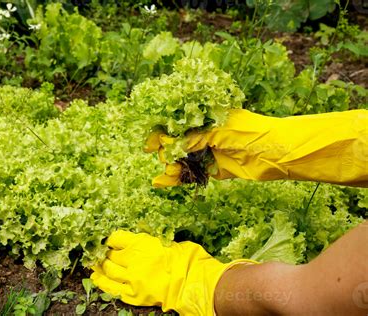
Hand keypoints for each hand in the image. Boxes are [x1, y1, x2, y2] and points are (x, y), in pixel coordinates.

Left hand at [91, 230, 255, 314]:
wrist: (193, 282)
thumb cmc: (186, 258)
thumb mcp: (165, 240)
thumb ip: (148, 241)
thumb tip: (138, 241)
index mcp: (141, 243)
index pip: (116, 238)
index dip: (111, 239)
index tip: (111, 240)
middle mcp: (132, 259)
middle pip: (110, 255)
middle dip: (105, 254)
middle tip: (103, 253)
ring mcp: (131, 279)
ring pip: (108, 271)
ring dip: (101, 268)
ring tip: (96, 265)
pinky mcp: (133, 295)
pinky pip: (112, 289)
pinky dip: (103, 283)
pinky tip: (97, 279)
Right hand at [146, 109, 367, 187]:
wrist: (279, 153)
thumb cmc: (252, 133)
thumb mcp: (221, 132)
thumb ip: (195, 138)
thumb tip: (169, 146)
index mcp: (207, 118)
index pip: (178, 125)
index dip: (162, 134)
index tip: (149, 145)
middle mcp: (206, 134)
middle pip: (178, 144)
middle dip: (168, 153)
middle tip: (166, 161)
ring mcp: (210, 152)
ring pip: (184, 159)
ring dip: (173, 167)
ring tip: (166, 175)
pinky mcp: (215, 169)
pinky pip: (194, 172)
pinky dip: (181, 178)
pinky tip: (166, 181)